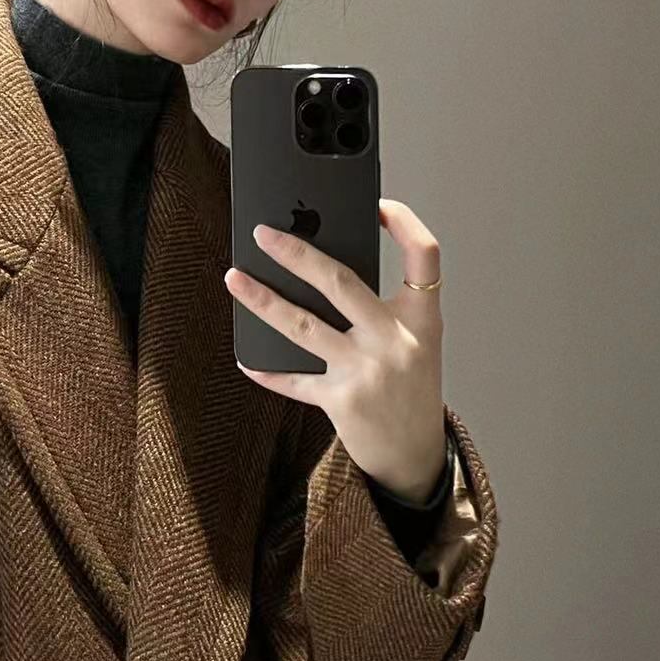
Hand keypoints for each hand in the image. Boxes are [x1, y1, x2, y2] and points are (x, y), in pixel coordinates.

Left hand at [225, 197, 447, 500]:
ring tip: (234, 278)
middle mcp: (396, 341)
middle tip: (263, 233)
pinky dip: (267, 367)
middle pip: (341, 282)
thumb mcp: (414, 343)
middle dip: (296, 252)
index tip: (377, 204)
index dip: (404, 222)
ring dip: (262, 300)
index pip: (424, 255)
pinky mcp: (341, 401)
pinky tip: (247, 356)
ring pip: (303, 326)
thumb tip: (318, 271)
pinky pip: (293, 378)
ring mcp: (367, 372)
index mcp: (422, 319)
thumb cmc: (411, 391)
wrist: (417, 456)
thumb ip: (381, 310)